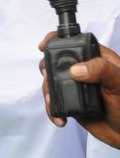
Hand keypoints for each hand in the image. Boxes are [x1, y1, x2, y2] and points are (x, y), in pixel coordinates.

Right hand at [38, 32, 119, 149]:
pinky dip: (52, 109)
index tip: (45, 46)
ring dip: (48, 93)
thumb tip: (76, 69)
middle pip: (56, 62)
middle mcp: (84, 70)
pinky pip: (55, 102)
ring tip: (54, 103)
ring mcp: (76, 86)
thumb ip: (101, 69)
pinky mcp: (71, 102)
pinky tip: (60, 117)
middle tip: (48, 78)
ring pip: (52, 83)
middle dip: (47, 70)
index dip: (57, 40)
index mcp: (97, 58)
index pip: (74, 42)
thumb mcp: (119, 82)